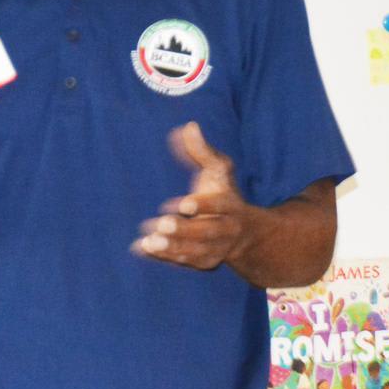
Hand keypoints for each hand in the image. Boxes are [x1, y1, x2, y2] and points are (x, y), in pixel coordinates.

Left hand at [135, 121, 256, 270]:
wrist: (246, 234)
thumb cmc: (224, 194)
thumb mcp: (219, 171)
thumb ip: (203, 151)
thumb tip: (188, 126)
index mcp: (232, 204)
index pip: (220, 205)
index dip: (202, 205)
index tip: (182, 204)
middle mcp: (228, 229)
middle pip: (208, 232)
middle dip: (186, 230)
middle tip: (162, 223)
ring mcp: (218, 249)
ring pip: (196, 251)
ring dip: (173, 247)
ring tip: (149, 242)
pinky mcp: (205, 262)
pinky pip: (184, 261)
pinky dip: (164, 257)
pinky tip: (142, 248)